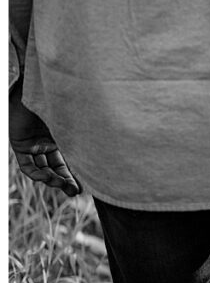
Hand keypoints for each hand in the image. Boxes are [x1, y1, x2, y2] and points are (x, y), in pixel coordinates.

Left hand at [10, 82, 79, 196]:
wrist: (39, 90)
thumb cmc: (63, 103)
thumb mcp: (79, 126)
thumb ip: (89, 141)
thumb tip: (114, 154)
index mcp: (64, 135)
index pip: (68, 159)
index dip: (75, 174)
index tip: (84, 187)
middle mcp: (49, 140)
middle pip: (56, 166)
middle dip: (64, 181)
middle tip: (74, 192)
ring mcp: (34, 142)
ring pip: (42, 168)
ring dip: (51, 179)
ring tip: (62, 185)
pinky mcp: (20, 143)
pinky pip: (27, 165)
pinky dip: (36, 173)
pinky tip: (47, 178)